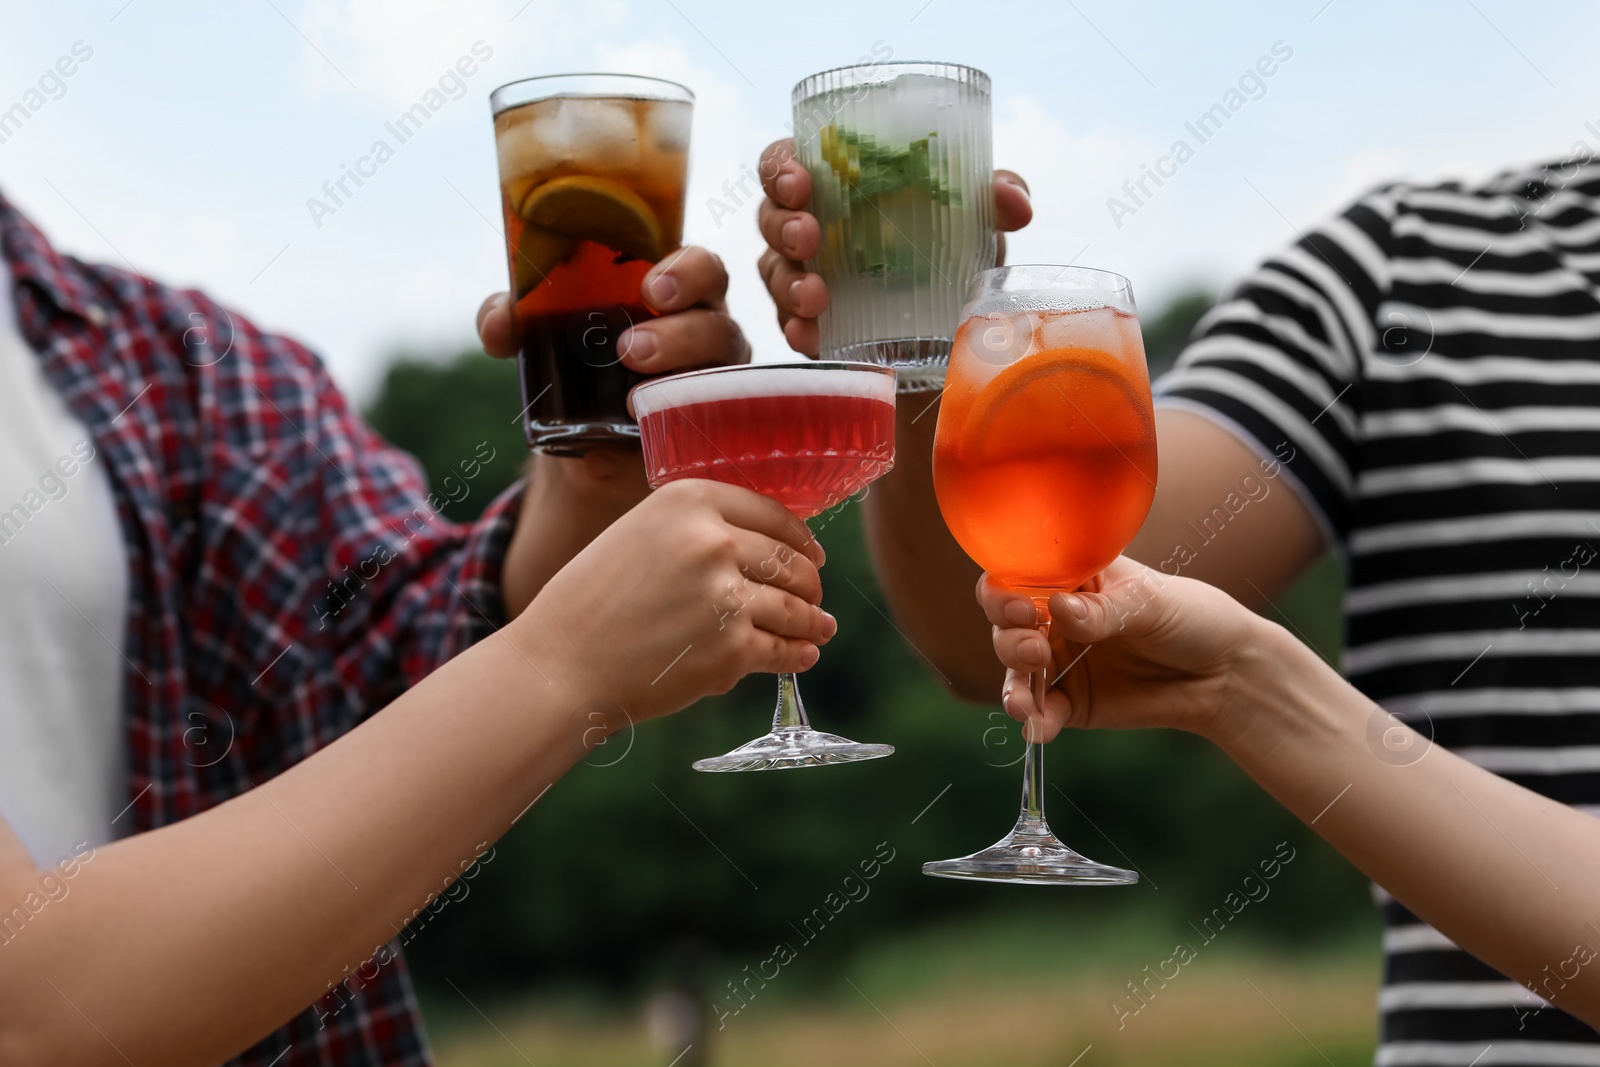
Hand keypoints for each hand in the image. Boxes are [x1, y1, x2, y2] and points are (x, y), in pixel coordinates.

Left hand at [480, 245, 752, 617]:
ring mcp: (717, 391)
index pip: (702, 270)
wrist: (587, 444)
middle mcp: (709, 340)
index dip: (688, 272)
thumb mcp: (543, 338)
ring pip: (725, 381)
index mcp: (678, 299)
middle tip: (631, 349)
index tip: (650, 287)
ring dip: (682, 387)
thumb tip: (498, 326)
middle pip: (721, 326)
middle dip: (681, 334)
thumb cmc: (580, 367)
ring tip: (633, 399)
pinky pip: (724, 434)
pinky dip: (697, 433)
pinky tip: (660, 440)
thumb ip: (516, 320)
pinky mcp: (713, 437)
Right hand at [515, 479, 834, 723]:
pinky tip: (803, 655)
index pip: (771, 513)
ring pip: (794, 607)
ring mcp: (726, 595)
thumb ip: (694, 531)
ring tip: (819, 628)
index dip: (799, 537)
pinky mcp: (731, 648)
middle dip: (808, 582)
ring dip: (812, 621)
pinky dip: (797, 655)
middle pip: (789, 560)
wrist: (560, 663)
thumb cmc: (591, 602)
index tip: (810, 553)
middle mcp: (713, 540)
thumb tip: (761, 549)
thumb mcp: (637, 535)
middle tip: (813, 596)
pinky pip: (783, 649)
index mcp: (688, 500)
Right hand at [755, 138, 1033, 355]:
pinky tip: (810, 337)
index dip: (779, 167)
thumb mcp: (976, 227)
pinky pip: (788, 326)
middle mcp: (810, 228)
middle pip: (769, 215)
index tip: (801, 182)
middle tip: (810, 238)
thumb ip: (995, 201)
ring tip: (816, 297)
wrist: (953, 335)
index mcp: (837, 187)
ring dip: (788, 282)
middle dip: (782, 224)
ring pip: (772, 273)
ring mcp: (802, 279)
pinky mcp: (810, 326)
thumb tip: (1013, 200)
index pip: (785, 162)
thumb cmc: (951, 258)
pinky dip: (796, 330)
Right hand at [977, 557, 1264, 743]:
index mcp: (1071, 578)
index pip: (1020, 576)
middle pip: (1006, 624)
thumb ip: (1104, 609)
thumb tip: (1059, 608)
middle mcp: (1056, 618)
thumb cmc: (1192, 618)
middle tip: (1035, 649)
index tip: (1023, 607)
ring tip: (1025, 700)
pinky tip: (1037, 728)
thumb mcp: (1151, 602)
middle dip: (1009, 638)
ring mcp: (1060, 661)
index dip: (1007, 590)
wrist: (1225, 673)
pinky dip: (1034, 721)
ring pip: (1015, 670)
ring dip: (1014, 684)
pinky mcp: (1071, 703)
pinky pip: (1041, 712)